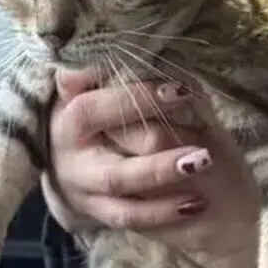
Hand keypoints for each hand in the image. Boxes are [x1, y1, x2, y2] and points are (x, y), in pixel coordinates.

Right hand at [43, 68, 259, 267]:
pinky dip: (162, 211)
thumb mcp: (102, 92)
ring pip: (117, 178)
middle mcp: (66, 147)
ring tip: (201, 160)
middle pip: (97, 121)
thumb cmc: (100, 118)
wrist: (73, 168)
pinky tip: (195, 203)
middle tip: (190, 104)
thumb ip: (124, 76)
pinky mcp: (94, 212)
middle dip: (147, 122)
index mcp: (67, 109)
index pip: (93, 96)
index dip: (131, 91)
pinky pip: (128, 215)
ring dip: (160, 169)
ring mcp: (78, 183)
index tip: (176, 85)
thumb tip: (167, 51)